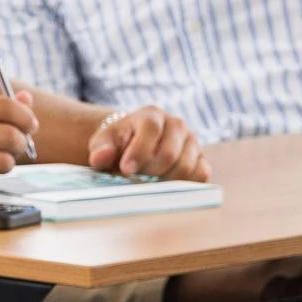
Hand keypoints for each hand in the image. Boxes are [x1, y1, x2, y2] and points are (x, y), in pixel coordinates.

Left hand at [86, 104, 207, 180]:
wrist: (134, 145)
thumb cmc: (119, 144)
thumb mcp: (104, 142)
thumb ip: (100, 149)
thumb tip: (100, 157)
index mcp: (152, 115)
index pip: (151, 130)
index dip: (139, 152)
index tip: (126, 169)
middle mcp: (176, 124)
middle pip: (169, 153)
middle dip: (150, 171)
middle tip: (136, 180)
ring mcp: (191, 141)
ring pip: (186, 166)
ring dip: (166, 180)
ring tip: (149, 183)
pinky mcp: (201, 159)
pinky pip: (201, 174)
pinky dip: (185, 184)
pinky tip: (167, 186)